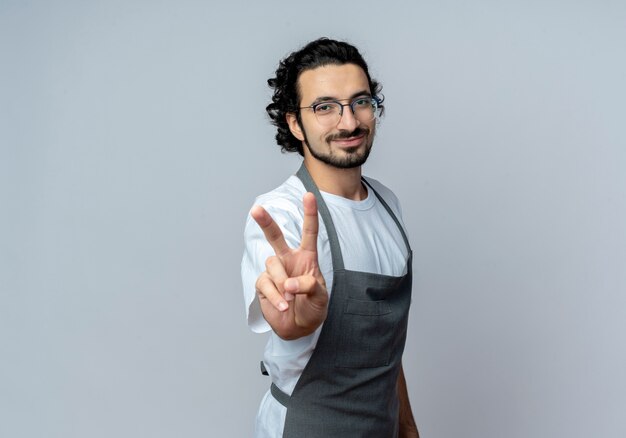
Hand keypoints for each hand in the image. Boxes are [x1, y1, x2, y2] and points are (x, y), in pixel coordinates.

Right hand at [251, 192, 327, 339]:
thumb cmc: (313, 307)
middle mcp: (288, 260)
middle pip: (275, 236)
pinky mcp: (263, 285)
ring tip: (290, 300)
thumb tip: (289, 283)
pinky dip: (275, 296)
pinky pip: (265, 284)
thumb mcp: (321, 297)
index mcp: (306, 257)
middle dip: (265, 222)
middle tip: (256, 210)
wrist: (299, 328)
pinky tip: (283, 306)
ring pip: (272, 265)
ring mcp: (274, 272)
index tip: (309, 195)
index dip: (310, 213)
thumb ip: (309, 286)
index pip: (309, 232)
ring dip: (282, 283)